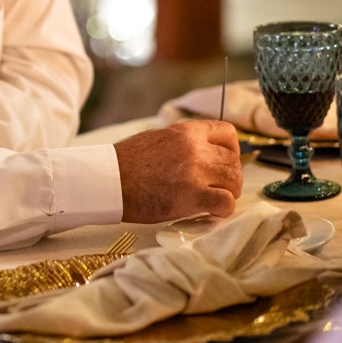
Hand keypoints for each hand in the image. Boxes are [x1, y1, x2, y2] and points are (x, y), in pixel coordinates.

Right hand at [116, 120, 242, 223]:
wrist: (107, 180)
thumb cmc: (126, 162)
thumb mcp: (158, 137)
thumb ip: (183, 142)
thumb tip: (200, 151)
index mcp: (187, 131)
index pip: (228, 134)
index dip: (232, 150)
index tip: (225, 162)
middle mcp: (196, 148)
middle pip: (233, 161)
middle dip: (230, 177)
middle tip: (220, 188)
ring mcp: (195, 171)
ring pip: (234, 181)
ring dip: (229, 192)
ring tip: (217, 200)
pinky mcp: (192, 195)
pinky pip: (226, 202)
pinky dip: (224, 209)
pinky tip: (213, 211)